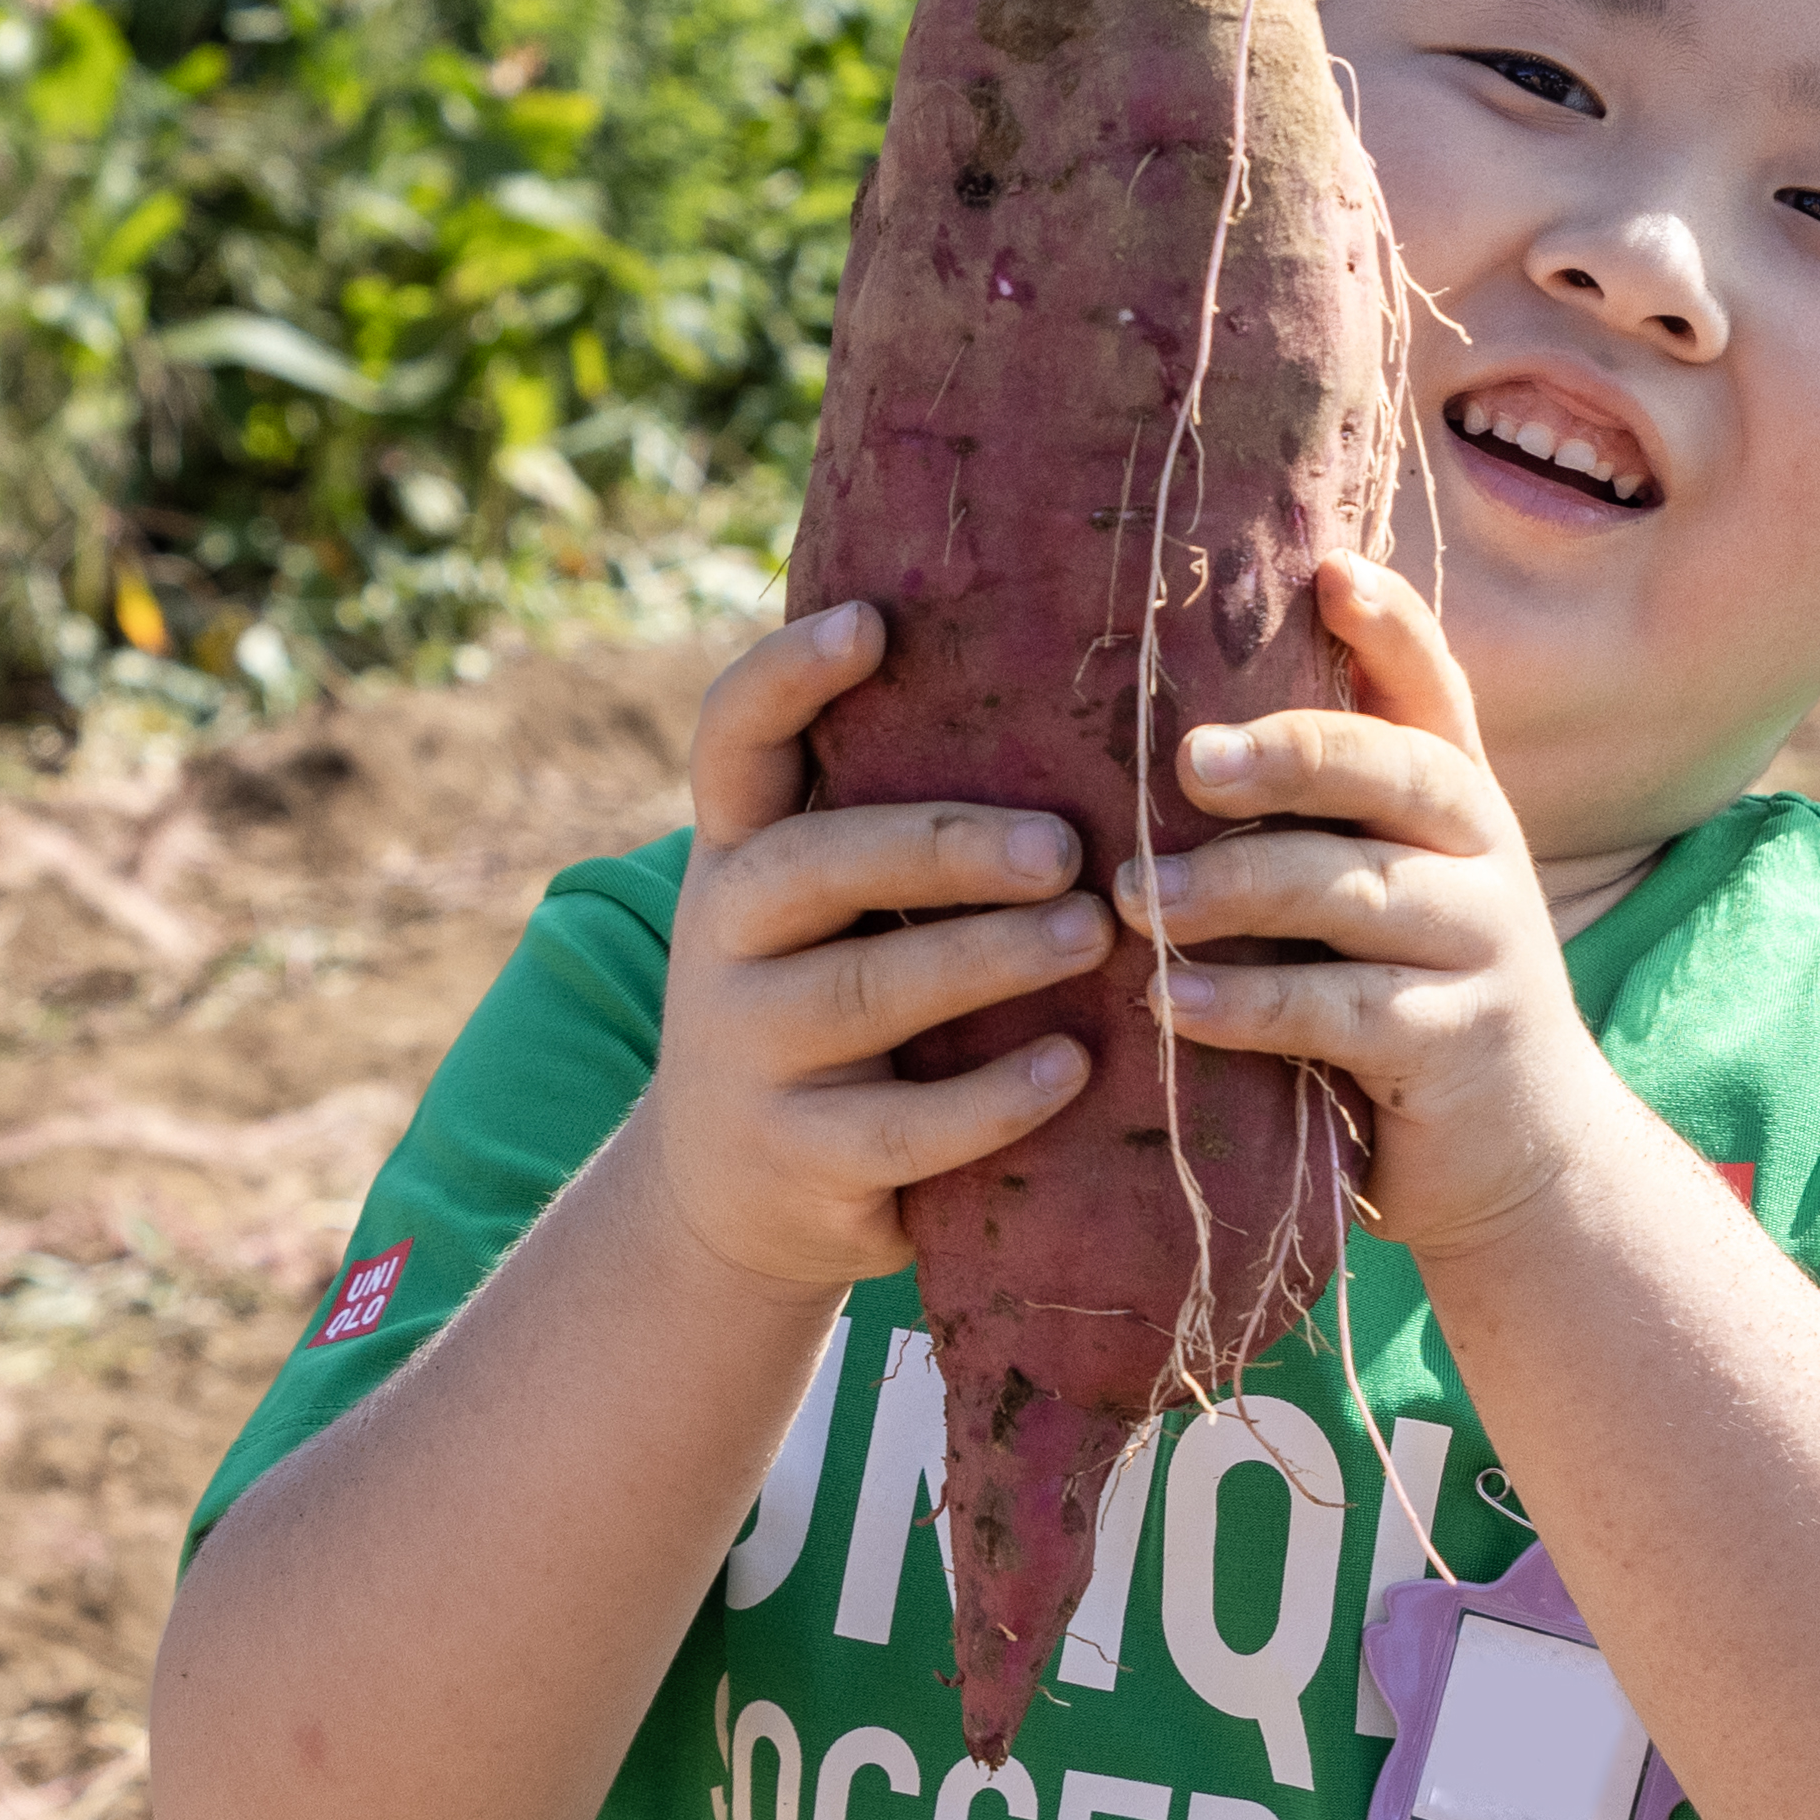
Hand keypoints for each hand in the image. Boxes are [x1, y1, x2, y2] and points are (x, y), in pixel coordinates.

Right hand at [644, 602, 1104, 1295]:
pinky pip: (900, 1126)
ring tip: (1096, 933)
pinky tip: (1073, 1065)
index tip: (869, 621)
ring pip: (861, 994)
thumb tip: (1052, 686)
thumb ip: (887, 822)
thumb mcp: (818, 912)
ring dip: (986, 959)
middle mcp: (723, 938)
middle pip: (813, 866)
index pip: (733, 741)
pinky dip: (993, 1099)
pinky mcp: (796, 1158)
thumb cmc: (820, 1009)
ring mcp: (748, 1052)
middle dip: (942, 847)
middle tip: (1065, 846)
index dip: (785, 677)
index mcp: (738, 852)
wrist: (729, 1198)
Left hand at [1117, 555, 1647, 1259]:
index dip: (1388, 623)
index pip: (1432, 686)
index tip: (1327, 570)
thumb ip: (1322, 820)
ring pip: (1356, 891)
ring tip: (1139, 901)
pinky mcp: (1455, 1044)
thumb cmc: (1410, 1003)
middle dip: (1291, 752)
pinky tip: (1173, 1002)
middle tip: (1186, 758)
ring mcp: (1480, 947)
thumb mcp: (1386, 893)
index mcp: (1456, 798)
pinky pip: (1343, 1010)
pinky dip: (1250, 1004)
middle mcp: (1480, 854)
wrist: (1525, 1160)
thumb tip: (1169, 729)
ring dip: (1237, 890)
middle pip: (1393, 769)